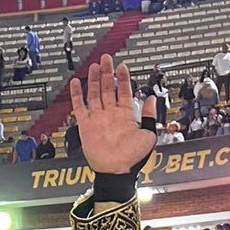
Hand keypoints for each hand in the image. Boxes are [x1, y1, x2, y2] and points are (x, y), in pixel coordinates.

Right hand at [69, 55, 157, 176]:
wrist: (116, 170)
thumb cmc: (133, 157)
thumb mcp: (149, 134)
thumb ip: (150, 116)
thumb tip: (152, 98)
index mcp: (126, 116)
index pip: (123, 91)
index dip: (123, 78)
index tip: (122, 66)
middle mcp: (111, 114)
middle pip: (108, 88)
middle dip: (108, 72)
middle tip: (107, 58)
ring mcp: (98, 118)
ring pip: (95, 93)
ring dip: (95, 79)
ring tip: (95, 65)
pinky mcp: (86, 124)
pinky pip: (79, 106)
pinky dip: (77, 94)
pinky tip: (77, 82)